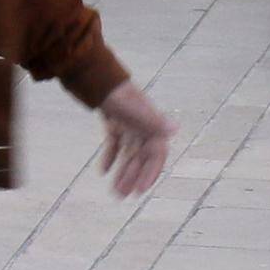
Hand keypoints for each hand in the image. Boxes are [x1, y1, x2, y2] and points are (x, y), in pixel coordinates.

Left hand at [91, 80, 175, 198]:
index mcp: (151, 124)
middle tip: (121, 196)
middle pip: (140, 158)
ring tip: (114, 191)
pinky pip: (114, 143)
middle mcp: (142, 126)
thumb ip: (152, 120)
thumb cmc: (115, 91)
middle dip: (132, 177)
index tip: (140, 191)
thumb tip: (175, 130)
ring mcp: (128, 124)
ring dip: (122, 171)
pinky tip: (101, 172)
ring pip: (127, 153)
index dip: (150, 173)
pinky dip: (109, 156)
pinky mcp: (114, 121)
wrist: (94, 73)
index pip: (156, 154)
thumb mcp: (132, 108)